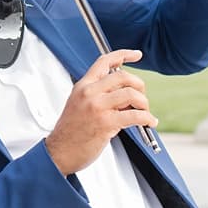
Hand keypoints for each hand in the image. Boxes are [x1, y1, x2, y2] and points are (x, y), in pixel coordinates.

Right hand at [45, 48, 154, 175]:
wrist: (59, 152)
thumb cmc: (71, 132)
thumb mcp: (80, 105)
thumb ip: (101, 96)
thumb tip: (127, 95)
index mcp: (83, 86)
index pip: (104, 61)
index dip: (123, 54)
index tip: (137, 54)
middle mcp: (89, 93)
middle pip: (123, 76)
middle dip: (139, 85)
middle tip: (141, 98)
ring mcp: (96, 107)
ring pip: (131, 94)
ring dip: (144, 103)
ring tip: (145, 112)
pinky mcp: (105, 123)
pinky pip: (134, 116)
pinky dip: (147, 118)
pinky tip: (149, 122)